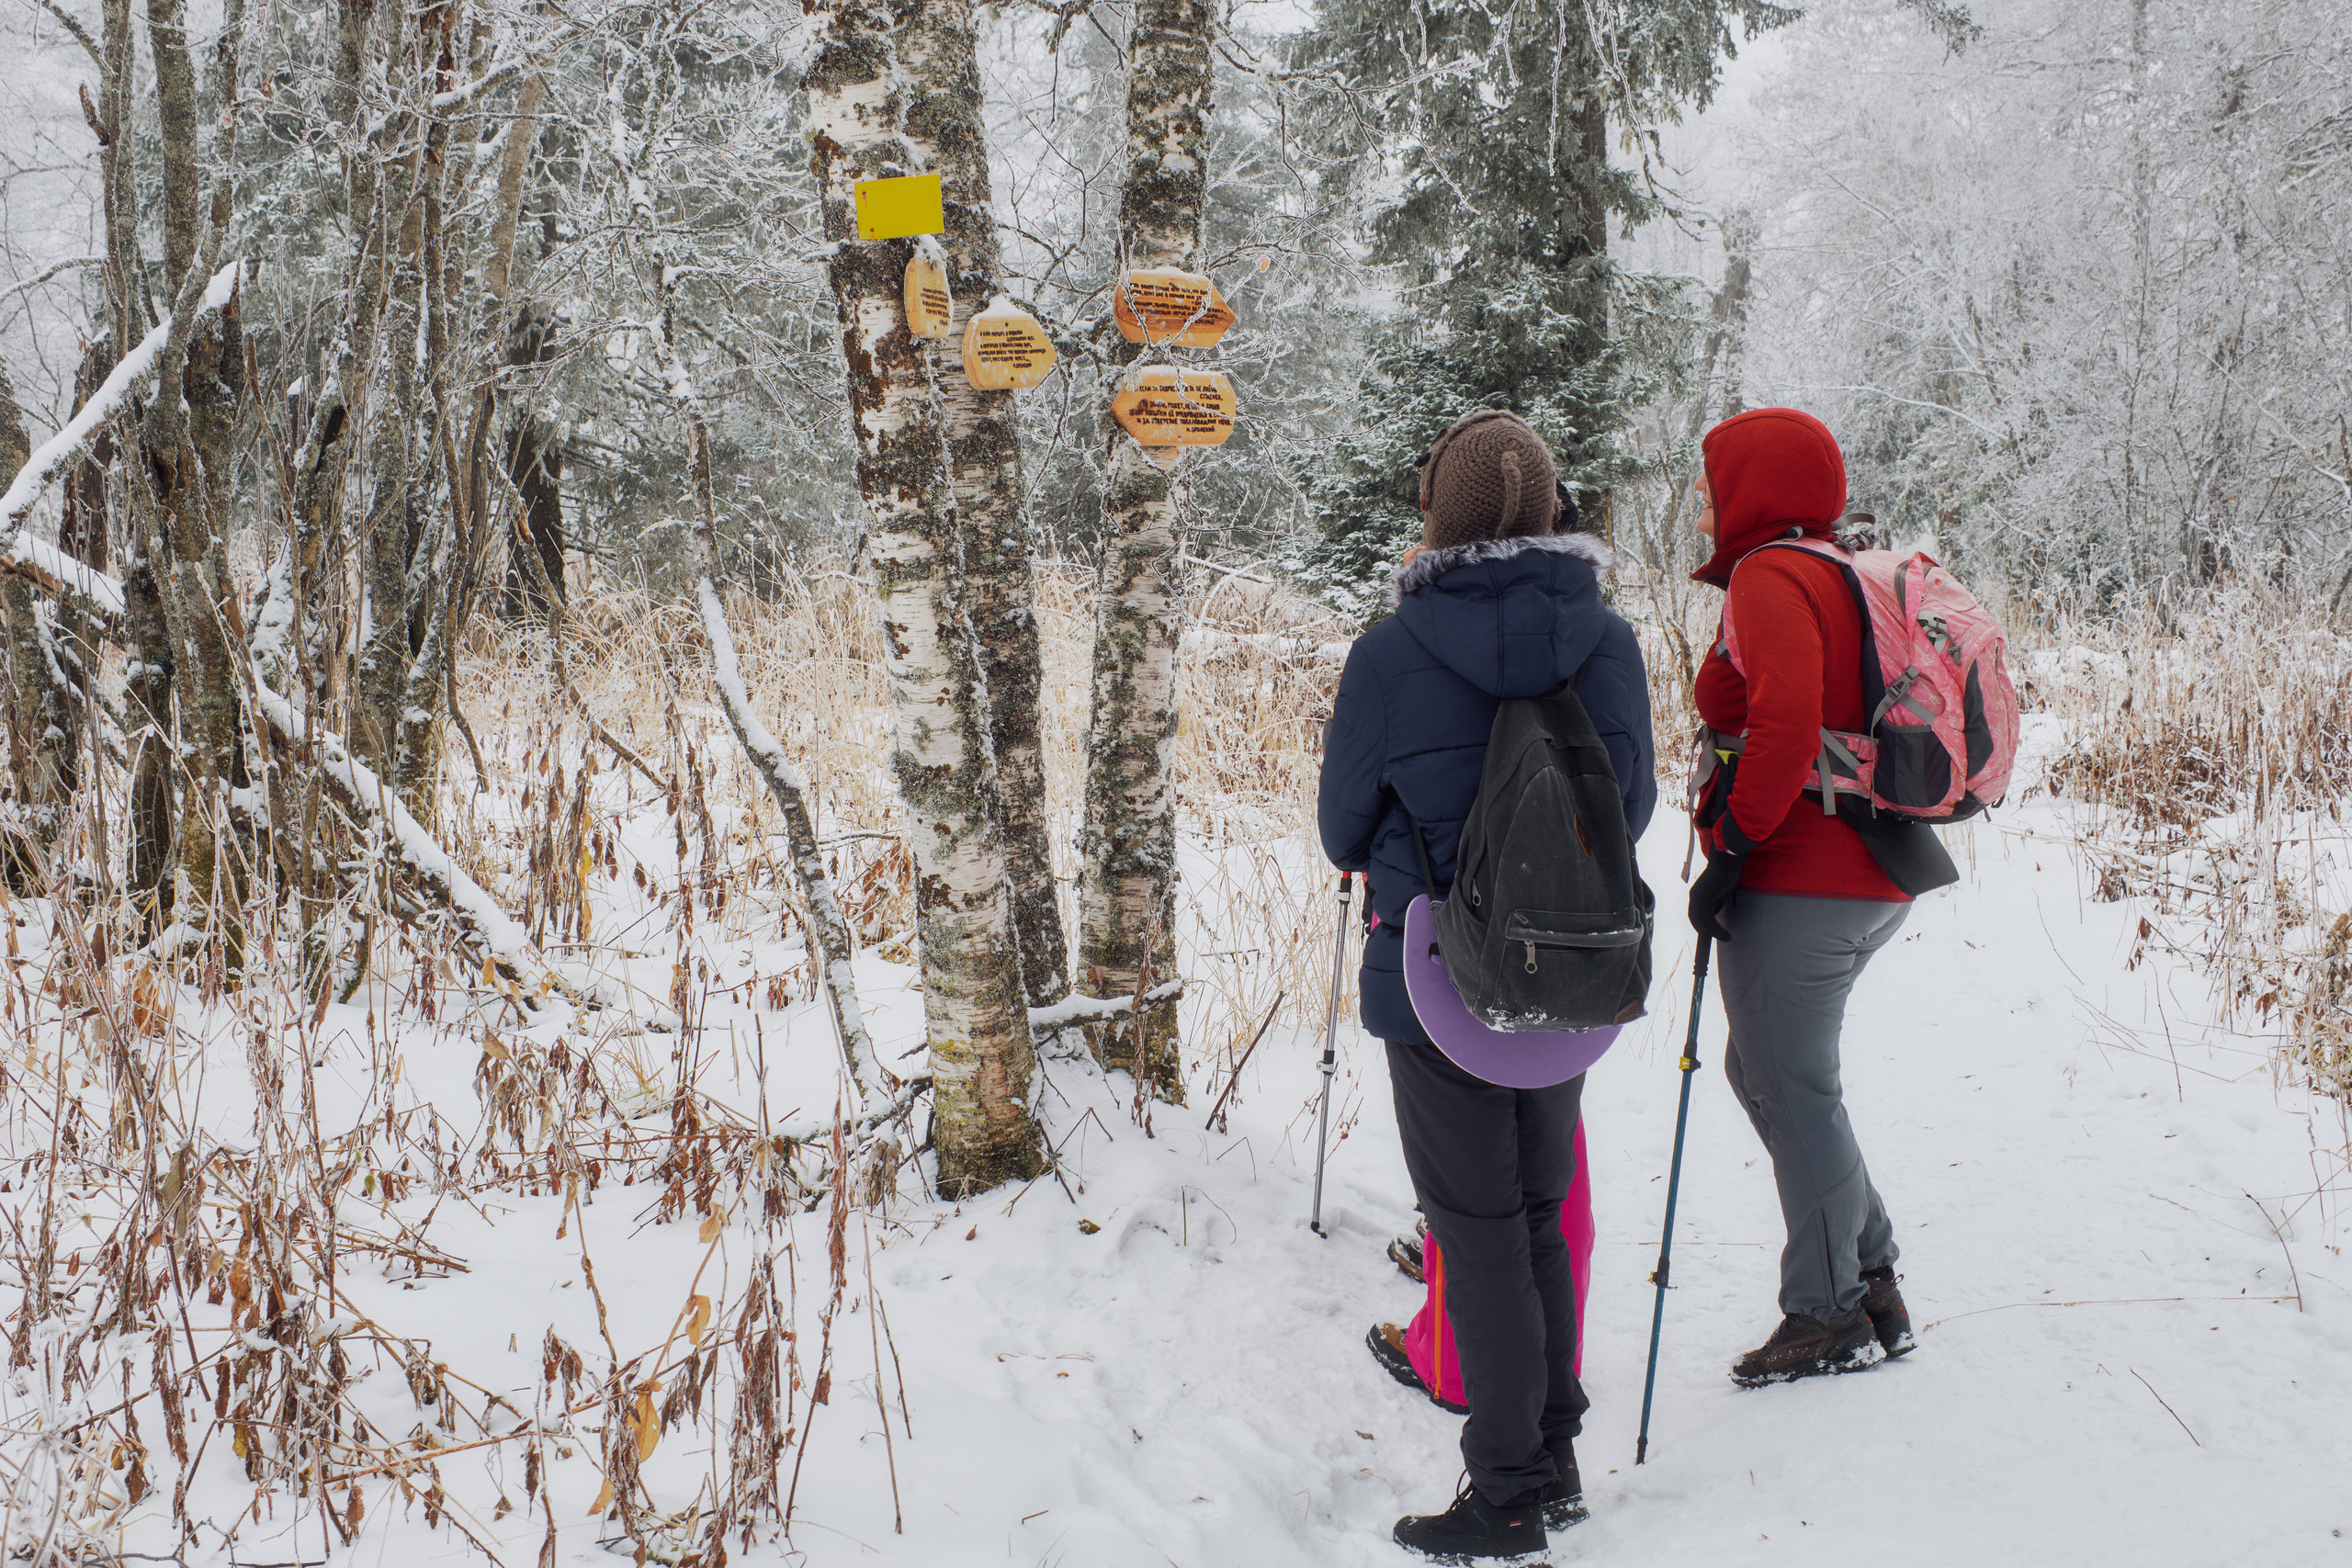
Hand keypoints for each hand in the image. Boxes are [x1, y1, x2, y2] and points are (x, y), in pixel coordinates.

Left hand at [1686, 813, 1752, 942]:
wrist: (1727, 862)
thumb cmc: (1725, 875)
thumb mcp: (1718, 893)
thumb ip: (1714, 903)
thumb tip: (1713, 914)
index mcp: (1695, 895)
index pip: (1694, 915)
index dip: (1701, 925)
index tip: (1710, 932)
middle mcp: (1693, 897)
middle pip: (1696, 920)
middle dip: (1707, 931)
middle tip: (1720, 937)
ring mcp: (1697, 898)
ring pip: (1703, 922)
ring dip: (1715, 933)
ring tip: (1726, 937)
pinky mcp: (1704, 899)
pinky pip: (1709, 920)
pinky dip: (1716, 930)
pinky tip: (1725, 934)